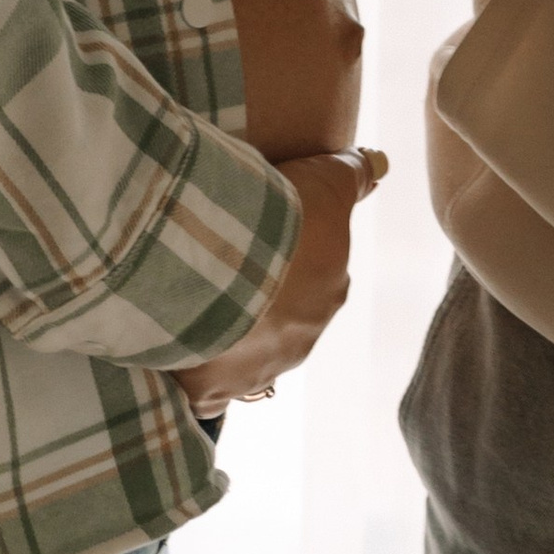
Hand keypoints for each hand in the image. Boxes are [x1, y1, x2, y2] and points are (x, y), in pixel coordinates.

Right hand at [175, 148, 387, 409]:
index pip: (314, 276)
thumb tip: (381, 163)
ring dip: (223, 336)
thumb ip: (351, 175)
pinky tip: (172, 352)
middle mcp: (301, 337)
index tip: (250, 239)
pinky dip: (192, 374)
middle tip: (215, 267)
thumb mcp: (323, 182)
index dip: (283, 256)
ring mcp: (257, 369)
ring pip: (244, 355)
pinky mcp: (214, 390)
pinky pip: (206, 389)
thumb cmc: (275, 220)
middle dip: (256, 301)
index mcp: (328, 288)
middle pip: (280, 319)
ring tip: (187, 305)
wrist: (218, 265)